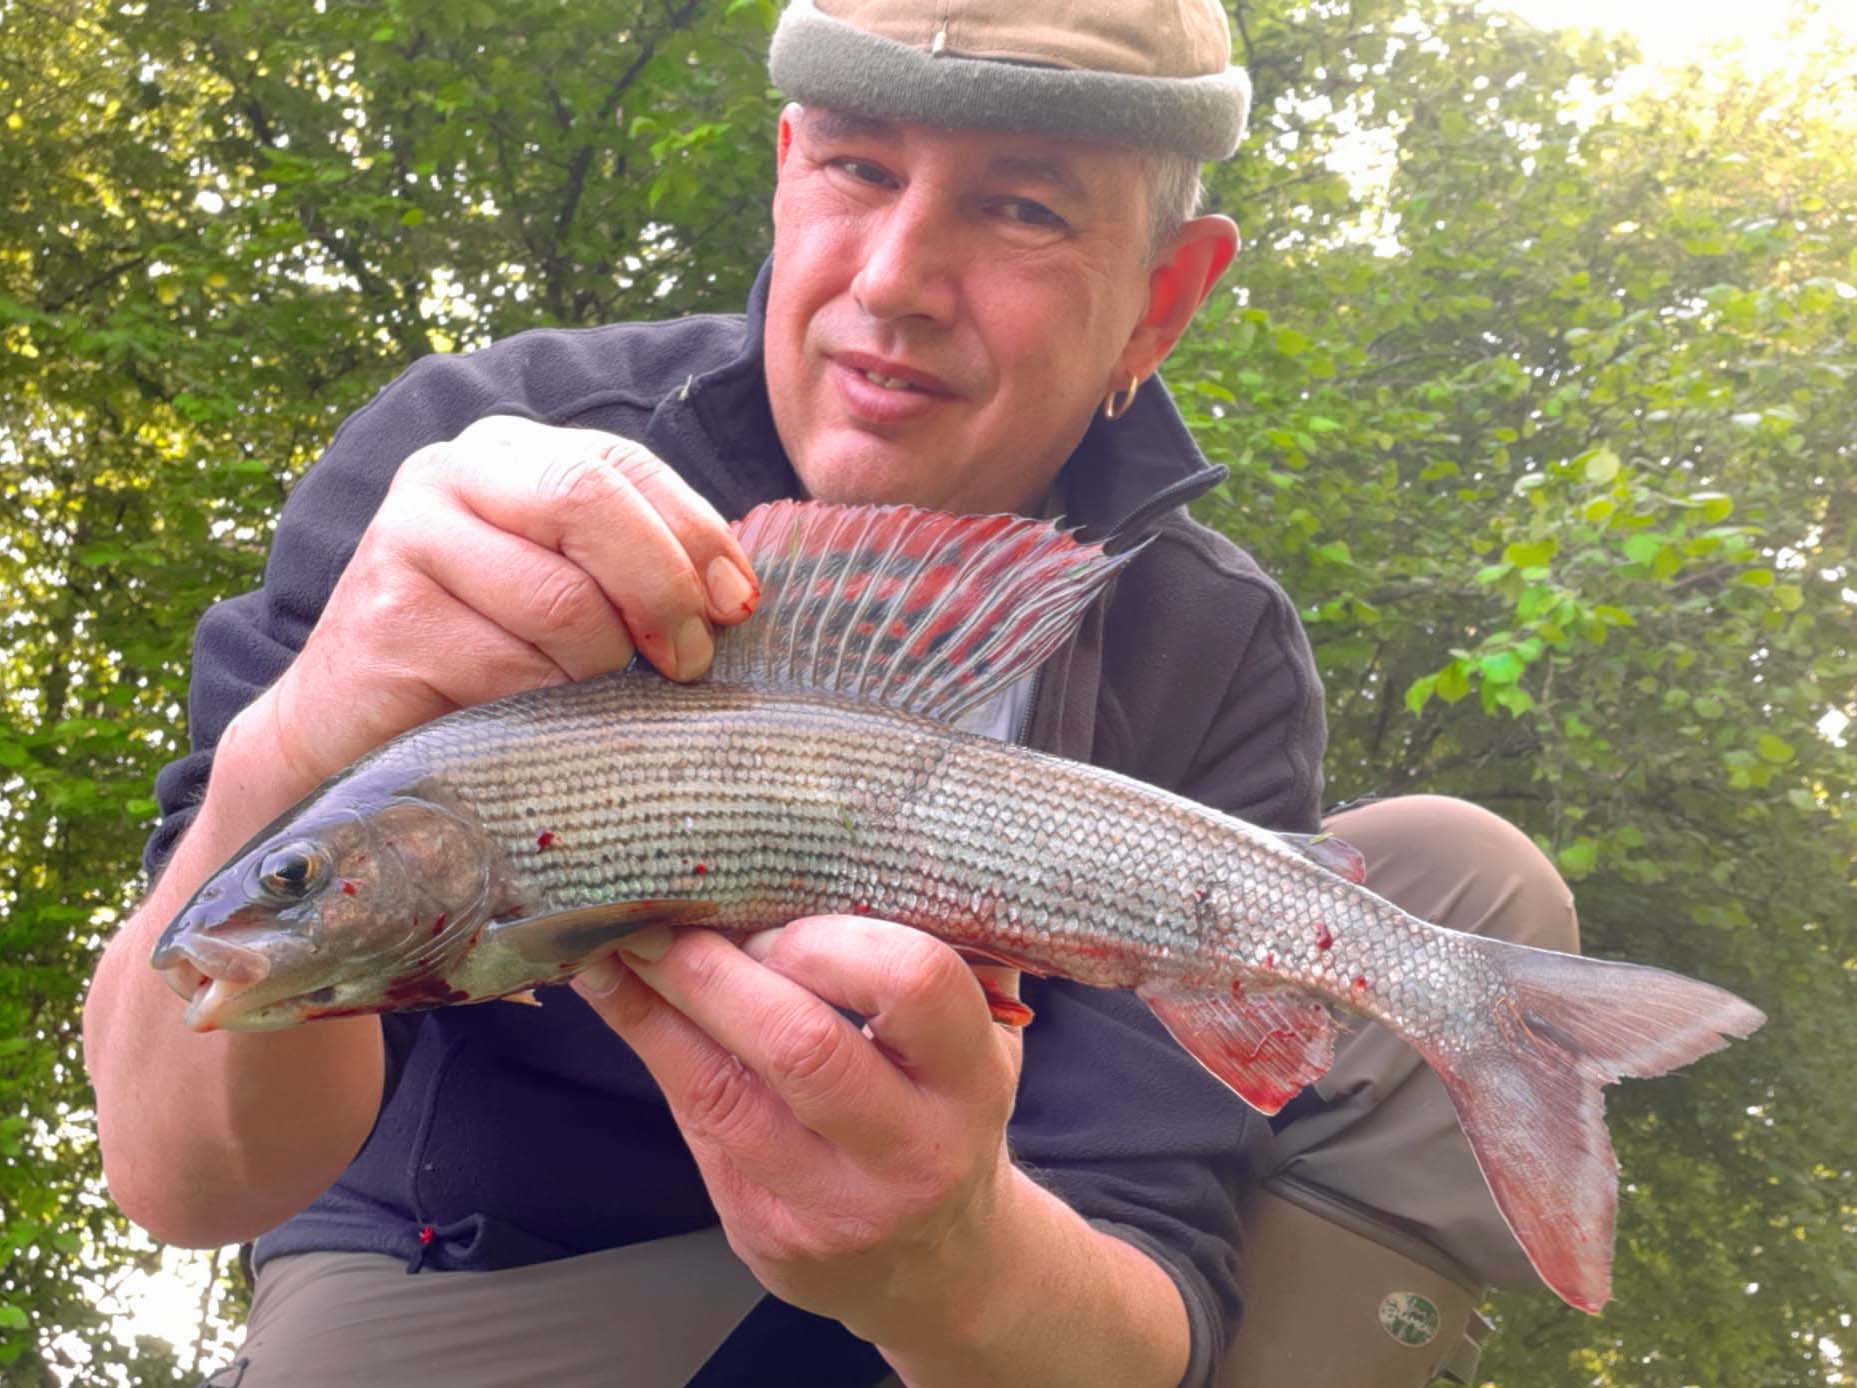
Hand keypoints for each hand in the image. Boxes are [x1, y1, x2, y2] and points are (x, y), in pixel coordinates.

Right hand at [260, 415, 758, 792]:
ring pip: (562, 602)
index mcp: (506, 453)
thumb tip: (738, 595)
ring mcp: (406, 542)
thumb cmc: (485, 658)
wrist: (346, 731)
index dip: (697, 535)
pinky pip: (515, 671)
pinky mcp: (387, 624)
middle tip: (689, 661)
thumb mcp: (566, 591)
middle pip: (588, 501)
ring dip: (604, 668)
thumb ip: (639, 567)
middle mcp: (447, 474)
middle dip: (662, 588)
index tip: (738, 607)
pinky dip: (549, 710)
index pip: (625, 465)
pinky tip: (534, 724)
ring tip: (595, 698)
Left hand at [571, 916, 1025, 1348]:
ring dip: (658, 1005)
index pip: (915, 984)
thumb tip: (859, 838)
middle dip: (716, 971)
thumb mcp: (978, 1034)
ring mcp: (834, 1203)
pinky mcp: (769, 1233)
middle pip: (803, 1045)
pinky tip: (619, 995)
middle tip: (666, 917)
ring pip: (726, 1094)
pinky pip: (696, 1127)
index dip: (832, 939)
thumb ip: (945, 946)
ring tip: (617, 945)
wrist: (938, 1261)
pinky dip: (653, 1047)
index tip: (778, 911)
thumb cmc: (946, 1110)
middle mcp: (911, 1149)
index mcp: (972, 1078)